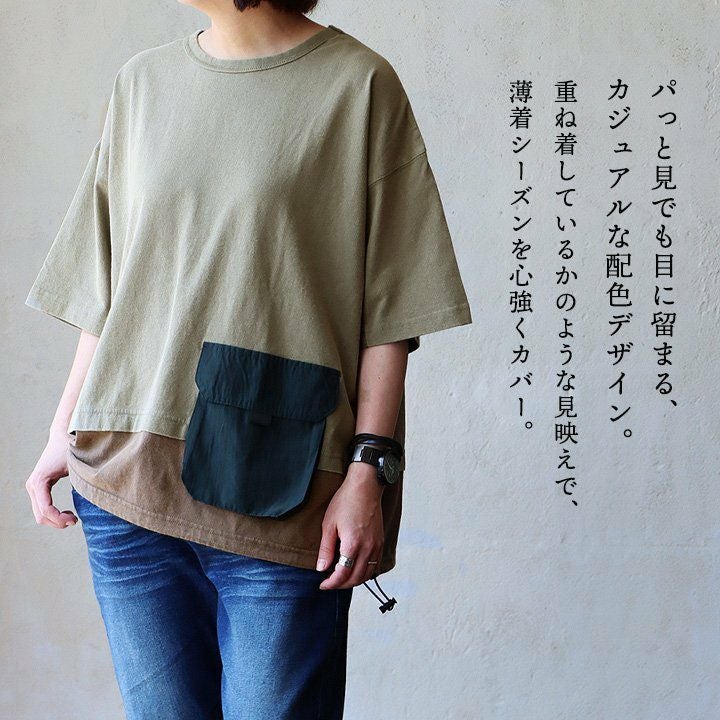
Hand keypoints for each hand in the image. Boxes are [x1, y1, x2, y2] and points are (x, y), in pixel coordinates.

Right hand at [25, 428, 77, 528]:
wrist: (63, 435)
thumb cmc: (72, 448)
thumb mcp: (77, 466)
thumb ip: (83, 482)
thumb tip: (93, 498)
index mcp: (40, 481)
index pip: (46, 510)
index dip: (60, 519)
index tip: (75, 520)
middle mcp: (33, 485)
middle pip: (40, 516)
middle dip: (57, 522)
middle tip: (75, 521)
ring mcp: (33, 486)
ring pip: (39, 514)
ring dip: (54, 520)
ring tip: (72, 518)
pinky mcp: (38, 486)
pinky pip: (41, 507)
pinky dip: (52, 514)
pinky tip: (66, 512)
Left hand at [316, 462, 383, 589]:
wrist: (365, 487)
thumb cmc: (346, 501)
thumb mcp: (329, 524)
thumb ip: (326, 549)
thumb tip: (321, 568)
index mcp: (352, 544)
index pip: (342, 575)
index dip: (331, 583)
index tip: (323, 584)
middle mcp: (367, 548)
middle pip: (355, 578)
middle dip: (341, 585)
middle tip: (330, 583)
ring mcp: (376, 545)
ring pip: (367, 574)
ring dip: (354, 580)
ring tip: (342, 578)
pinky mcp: (381, 541)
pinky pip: (375, 565)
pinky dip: (366, 572)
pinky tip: (356, 568)